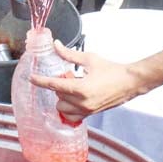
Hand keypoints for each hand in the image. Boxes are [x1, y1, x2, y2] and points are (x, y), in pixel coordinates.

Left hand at [29, 40, 143, 121]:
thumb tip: (56, 45)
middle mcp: (82, 102)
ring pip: (63, 108)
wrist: (130, 83)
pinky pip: (72, 116)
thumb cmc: (112, 70)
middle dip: (59, 86)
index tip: (32, 78)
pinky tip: (74, 98)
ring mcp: (87, 110)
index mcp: (81, 88)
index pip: (54, 85)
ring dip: (63, 98)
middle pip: (58, 97)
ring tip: (73, 87)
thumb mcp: (89, 59)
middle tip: (69, 76)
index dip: (41, 81)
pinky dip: (69, 108)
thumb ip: (69, 55)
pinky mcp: (91, 114)